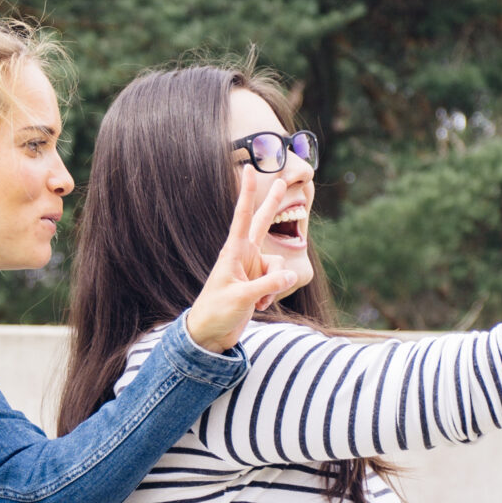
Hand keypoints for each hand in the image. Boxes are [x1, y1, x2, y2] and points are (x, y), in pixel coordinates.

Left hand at [186, 171, 315, 354]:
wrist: (210, 334)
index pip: (242, 216)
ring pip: (278, 265)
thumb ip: (268, 286)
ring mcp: (252, 269)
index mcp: (233, 252)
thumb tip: (291, 276)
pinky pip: (278, 282)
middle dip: (273, 204)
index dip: (248, 192)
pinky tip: (256, 307)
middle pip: (262, 223)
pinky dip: (271, 296)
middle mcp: (244, 256)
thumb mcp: (241, 299)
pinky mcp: (259, 283)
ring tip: (255, 301)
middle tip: (283, 180)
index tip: (249, 168)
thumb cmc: (216, 312)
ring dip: (273, 286)